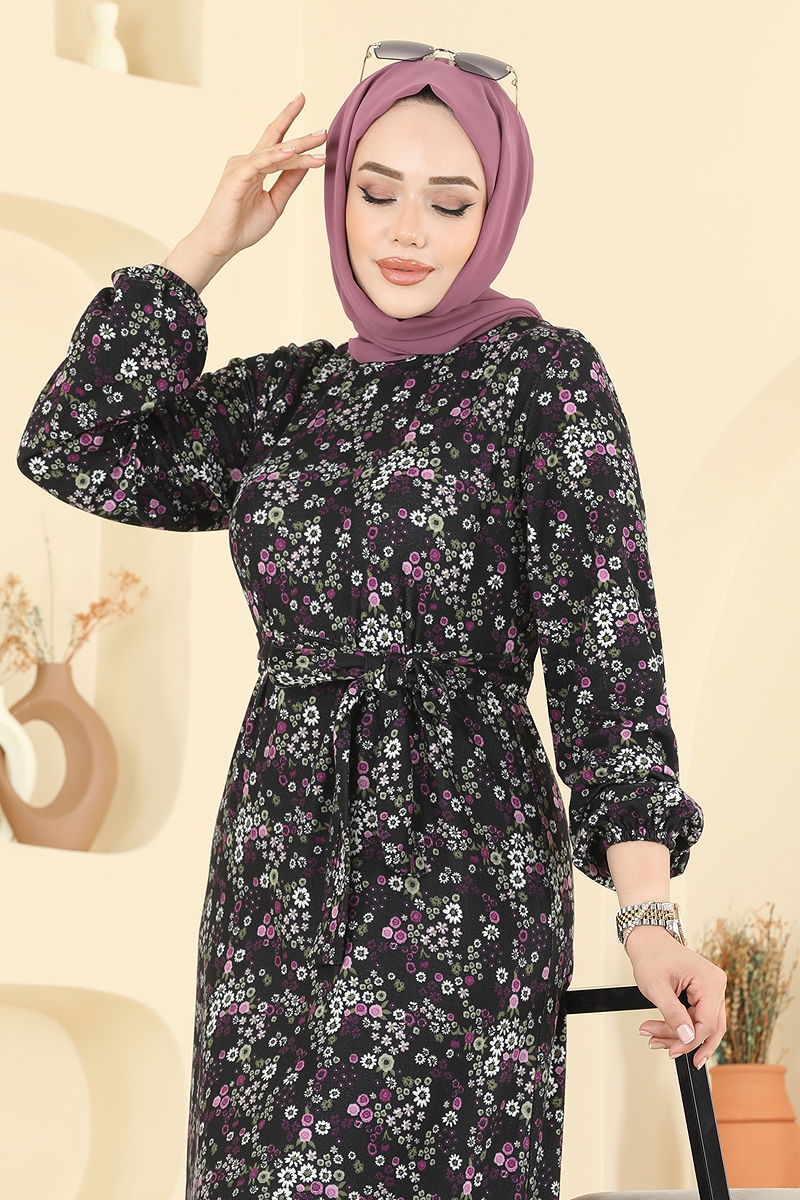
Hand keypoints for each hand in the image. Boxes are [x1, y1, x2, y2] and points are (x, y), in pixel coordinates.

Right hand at [190, 92, 326, 262]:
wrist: (221, 244)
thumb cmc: (243, 226)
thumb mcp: (275, 202)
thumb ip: (288, 182)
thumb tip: (306, 165)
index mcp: (256, 168)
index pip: (279, 145)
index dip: (297, 134)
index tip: (319, 129)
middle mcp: (248, 162)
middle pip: (277, 141)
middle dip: (301, 132)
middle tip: (323, 128)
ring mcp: (241, 167)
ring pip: (274, 152)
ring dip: (298, 146)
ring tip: (318, 138)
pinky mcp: (235, 177)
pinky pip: (260, 162)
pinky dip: (276, 155)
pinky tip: (292, 150)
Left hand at [625, 925, 727, 1068]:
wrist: (648, 942)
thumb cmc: (651, 956)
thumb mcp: (656, 987)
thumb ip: (672, 1014)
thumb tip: (687, 1038)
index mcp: (709, 981)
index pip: (707, 1023)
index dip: (689, 1041)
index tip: (671, 1050)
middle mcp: (716, 985)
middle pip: (708, 1028)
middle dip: (684, 1041)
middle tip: (662, 1047)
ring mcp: (712, 989)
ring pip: (704, 1026)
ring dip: (681, 1037)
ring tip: (656, 1039)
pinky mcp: (705, 994)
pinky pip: (698, 1018)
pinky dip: (682, 1027)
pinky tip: (664, 1032)